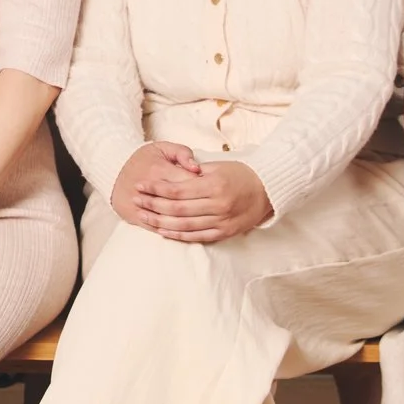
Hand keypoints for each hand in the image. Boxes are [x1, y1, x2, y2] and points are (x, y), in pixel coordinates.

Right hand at [109, 142, 203, 232]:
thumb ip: (182, 153)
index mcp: (159, 169)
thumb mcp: (162, 148)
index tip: (210, 190)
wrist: (111, 170)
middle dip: (198, 206)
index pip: (189, 183)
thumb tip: (197, 168)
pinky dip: (170, 230)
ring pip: (169, 218)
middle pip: (181, 202)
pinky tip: (182, 230)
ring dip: (186, 221)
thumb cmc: (142, 159)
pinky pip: (157, 227)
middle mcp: (150, 189)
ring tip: (198, 219)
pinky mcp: (135, 216)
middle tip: (208, 206)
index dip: (204, 188)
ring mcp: (142, 205)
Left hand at [114, 143, 272, 243]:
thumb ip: (195, 172)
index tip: (140, 185)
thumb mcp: (219, 166)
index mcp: (214, 185)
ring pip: (184, 225)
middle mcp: (218, 205)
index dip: (156, 189)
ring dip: (160, 222)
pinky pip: (197, 237)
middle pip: (177, 209)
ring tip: (143, 217)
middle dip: (152, 205)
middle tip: (135, 200)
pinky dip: (178, 235)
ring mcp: (222, 221)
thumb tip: (170, 175)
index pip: (177, 190)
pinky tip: (162, 231)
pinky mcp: (225, 232)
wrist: (269, 191)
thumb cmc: (241, 174)